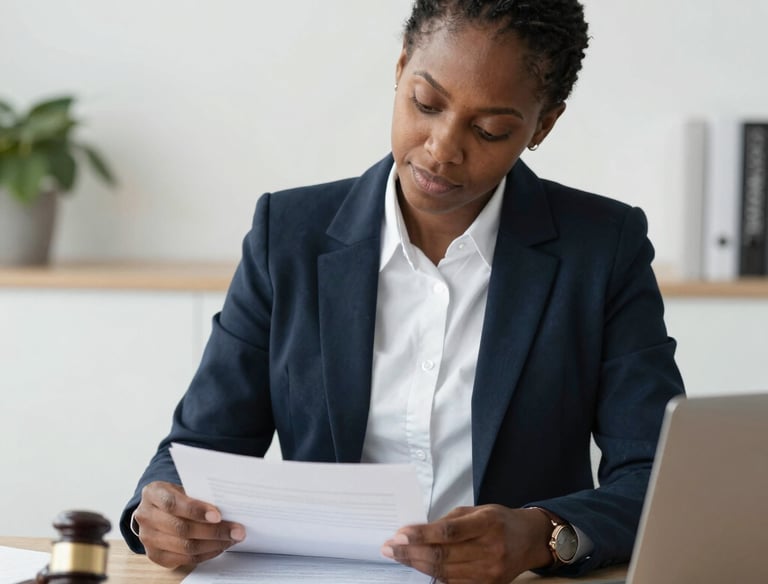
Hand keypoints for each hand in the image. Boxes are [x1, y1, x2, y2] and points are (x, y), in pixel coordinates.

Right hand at [133, 481, 245, 568]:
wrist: (154, 509)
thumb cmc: (175, 496)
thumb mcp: (181, 488)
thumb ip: (198, 495)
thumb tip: (229, 507)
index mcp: (153, 494)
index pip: (173, 504)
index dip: (196, 511)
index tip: (218, 515)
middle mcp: (146, 516)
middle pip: (181, 529)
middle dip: (214, 531)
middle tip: (237, 530)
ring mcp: (148, 538)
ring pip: (185, 547)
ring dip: (213, 545)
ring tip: (231, 539)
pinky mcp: (155, 555)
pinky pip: (184, 559)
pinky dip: (206, 554)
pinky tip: (219, 547)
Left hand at [381, 505, 552, 583]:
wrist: (530, 540)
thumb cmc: (500, 521)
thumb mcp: (477, 510)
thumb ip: (449, 521)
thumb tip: (416, 532)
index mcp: (487, 523)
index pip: (448, 532)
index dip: (421, 535)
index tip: (399, 534)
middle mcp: (491, 549)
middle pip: (443, 556)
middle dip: (411, 552)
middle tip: (389, 548)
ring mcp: (490, 572)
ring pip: (444, 572)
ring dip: (417, 565)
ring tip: (398, 556)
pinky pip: (454, 583)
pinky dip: (434, 575)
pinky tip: (419, 566)